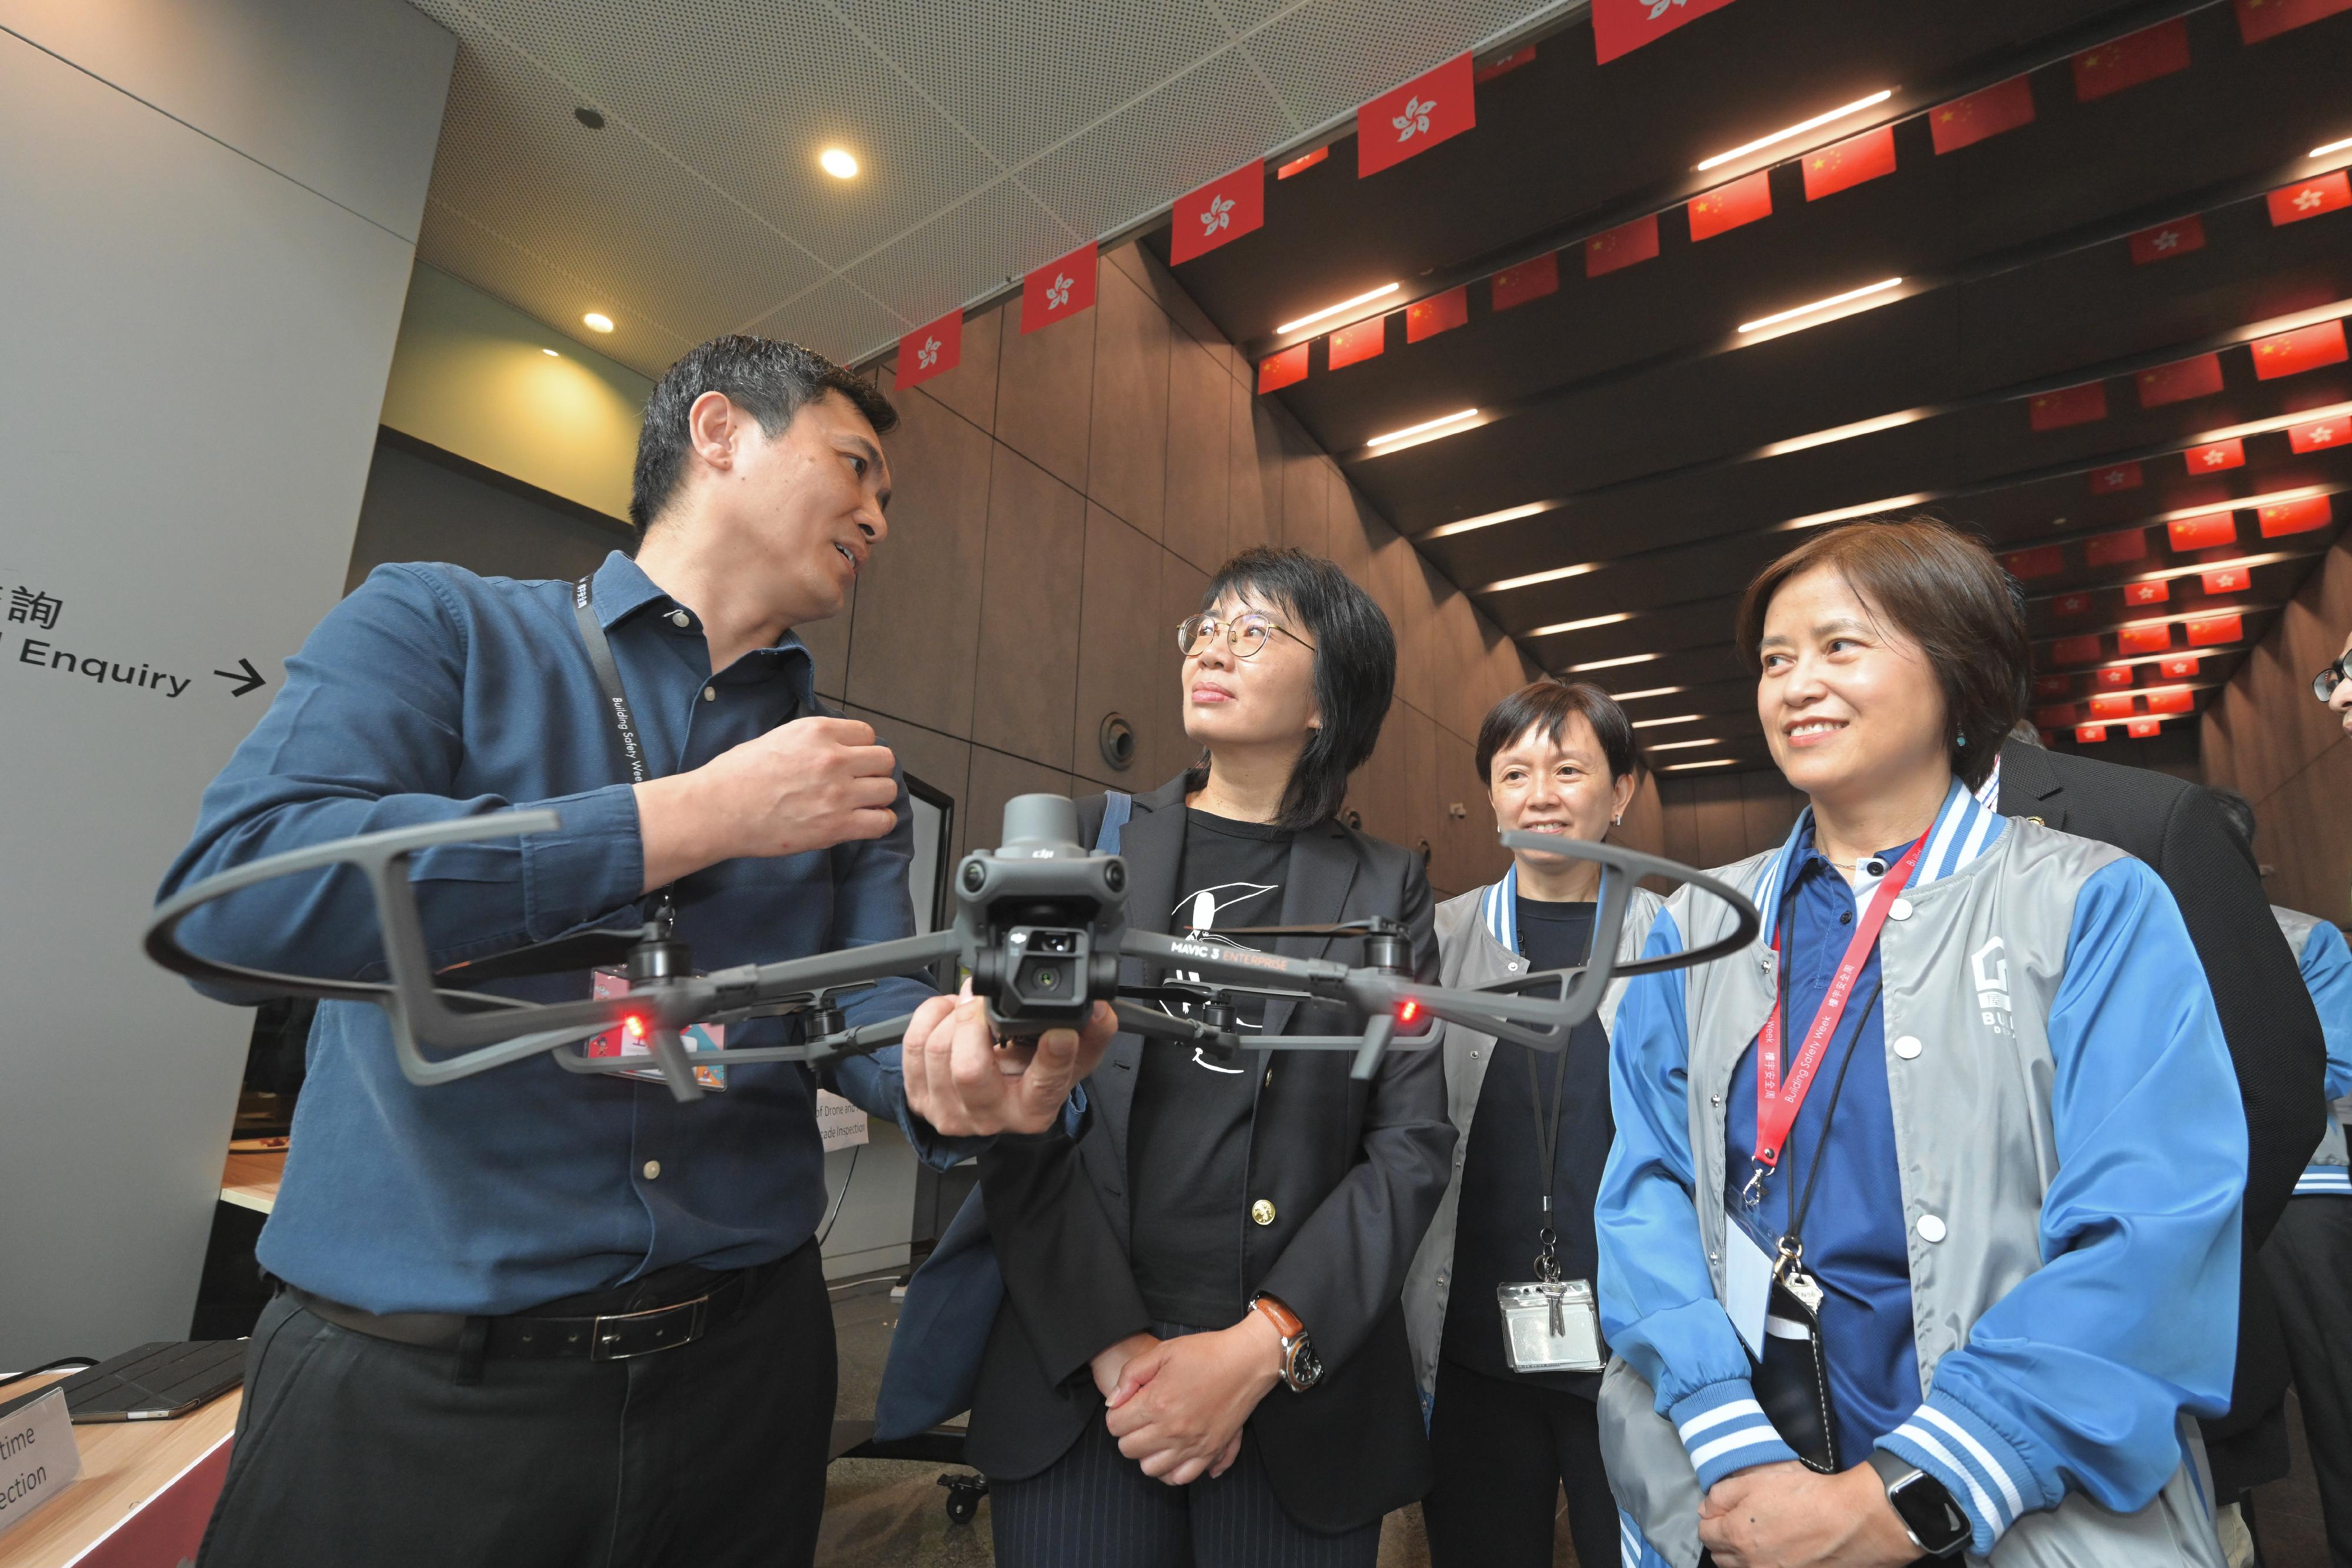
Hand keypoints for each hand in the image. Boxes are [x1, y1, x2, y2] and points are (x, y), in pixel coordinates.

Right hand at [635, 716, 897, 888]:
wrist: (718, 810)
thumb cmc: (736, 775)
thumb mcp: (777, 738)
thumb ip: (812, 742)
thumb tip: (834, 748)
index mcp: (817, 732)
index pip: (867, 734)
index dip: (860, 749)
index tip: (851, 760)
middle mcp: (833, 758)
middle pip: (884, 760)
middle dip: (873, 771)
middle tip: (857, 782)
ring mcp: (838, 793)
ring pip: (888, 790)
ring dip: (877, 797)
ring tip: (859, 804)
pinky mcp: (837, 826)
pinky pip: (883, 822)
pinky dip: (878, 822)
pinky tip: (863, 822)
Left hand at [900, 983, 1115, 1136]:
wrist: (992, 1103)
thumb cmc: (1031, 1077)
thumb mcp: (1072, 1058)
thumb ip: (1093, 1033)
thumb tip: (1099, 1010)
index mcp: (1034, 1109)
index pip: (1044, 1085)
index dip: (1053, 1056)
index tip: (1059, 1031)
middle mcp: (990, 1117)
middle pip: (969, 1069)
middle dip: (973, 1021)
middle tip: (984, 998)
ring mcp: (949, 1111)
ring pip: (936, 1051)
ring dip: (951, 1014)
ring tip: (970, 1004)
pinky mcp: (919, 1097)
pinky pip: (913, 1046)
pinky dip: (929, 1016)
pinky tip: (949, 1013)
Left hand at [1091, 1334, 1239, 1479]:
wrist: (1247, 1361)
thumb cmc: (1205, 1352)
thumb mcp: (1162, 1352)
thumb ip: (1130, 1375)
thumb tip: (1113, 1402)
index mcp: (1156, 1403)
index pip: (1115, 1426)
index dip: (1117, 1413)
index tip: (1129, 1404)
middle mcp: (1172, 1430)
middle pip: (1128, 1450)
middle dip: (1128, 1434)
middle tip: (1140, 1418)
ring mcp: (1192, 1445)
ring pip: (1150, 1469)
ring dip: (1147, 1454)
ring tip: (1156, 1435)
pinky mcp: (1210, 1452)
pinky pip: (1181, 1477)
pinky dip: (1172, 1470)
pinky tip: (1173, 1452)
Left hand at [1697, 1461, 1921, 1567]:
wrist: (1852, 1520)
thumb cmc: (1806, 1495)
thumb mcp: (1756, 1480)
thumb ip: (1723, 1494)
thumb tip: (1706, 1507)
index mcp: (1736, 1535)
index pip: (1706, 1532)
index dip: (1712, 1518)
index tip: (1723, 1510)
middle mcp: (1750, 1563)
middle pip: (1721, 1556)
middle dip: (1724, 1539)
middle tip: (1741, 1522)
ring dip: (1743, 1556)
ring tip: (1761, 1537)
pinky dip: (1766, 1564)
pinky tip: (1779, 1552)